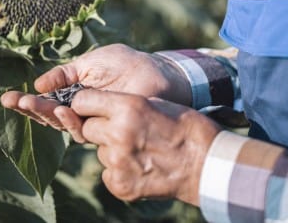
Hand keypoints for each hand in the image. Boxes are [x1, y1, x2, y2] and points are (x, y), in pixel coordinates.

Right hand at [0, 43, 190, 132]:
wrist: (156, 73)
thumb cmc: (126, 64)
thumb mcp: (90, 63)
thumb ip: (65, 74)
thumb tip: (37, 84)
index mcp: (74, 92)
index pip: (45, 100)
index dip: (26, 101)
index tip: (6, 97)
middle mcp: (80, 110)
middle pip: (48, 115)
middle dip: (29, 109)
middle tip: (11, 102)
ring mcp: (92, 120)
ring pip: (61, 124)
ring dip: (44, 114)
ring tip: (30, 103)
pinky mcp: (106, 128)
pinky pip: (82, 129)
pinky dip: (70, 120)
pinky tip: (62, 109)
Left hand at [71, 89, 219, 205]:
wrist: (206, 164)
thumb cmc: (185, 127)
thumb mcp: (155, 103)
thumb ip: (125, 104)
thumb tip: (102, 106)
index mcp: (127, 108)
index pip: (82, 101)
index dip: (86, 104)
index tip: (91, 108)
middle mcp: (118, 134)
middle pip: (87, 128)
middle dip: (100, 128)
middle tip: (123, 131)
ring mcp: (117, 162)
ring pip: (100, 152)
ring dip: (113, 150)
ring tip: (140, 150)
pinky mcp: (120, 184)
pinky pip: (108, 173)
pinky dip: (119, 171)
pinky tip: (141, 166)